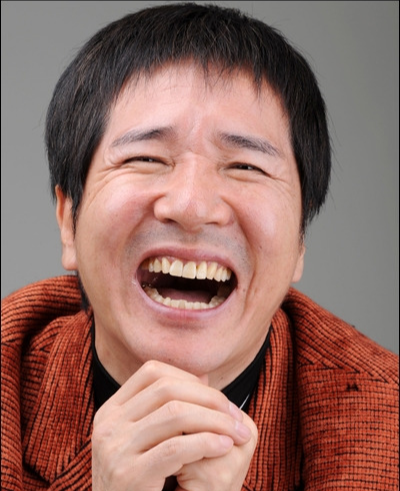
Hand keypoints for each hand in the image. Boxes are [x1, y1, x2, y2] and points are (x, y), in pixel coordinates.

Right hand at [91, 360, 255, 490]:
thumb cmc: (140, 483)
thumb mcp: (145, 440)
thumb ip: (168, 408)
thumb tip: (203, 377)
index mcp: (110, 411)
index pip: (152, 373)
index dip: (188, 378)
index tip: (216, 398)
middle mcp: (107, 424)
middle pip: (167, 389)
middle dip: (209, 398)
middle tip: (235, 415)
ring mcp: (114, 448)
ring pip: (175, 414)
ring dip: (215, 420)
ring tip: (237, 432)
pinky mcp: (128, 475)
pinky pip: (175, 447)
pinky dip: (206, 443)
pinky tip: (224, 447)